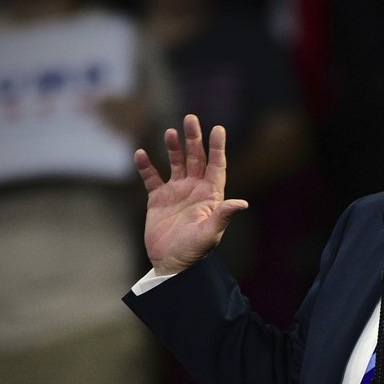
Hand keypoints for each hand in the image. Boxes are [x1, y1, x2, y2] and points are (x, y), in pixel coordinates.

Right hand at [134, 114, 247, 274]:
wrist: (172, 263)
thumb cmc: (195, 251)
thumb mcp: (210, 232)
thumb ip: (223, 215)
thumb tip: (242, 203)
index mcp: (211, 196)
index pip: (216, 166)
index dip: (217, 148)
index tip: (218, 129)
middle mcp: (195, 190)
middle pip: (196, 158)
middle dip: (194, 139)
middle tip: (191, 119)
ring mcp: (176, 192)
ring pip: (175, 163)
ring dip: (173, 148)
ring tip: (171, 132)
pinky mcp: (157, 199)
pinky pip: (151, 178)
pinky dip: (146, 166)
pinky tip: (140, 153)